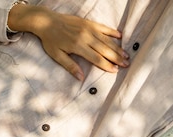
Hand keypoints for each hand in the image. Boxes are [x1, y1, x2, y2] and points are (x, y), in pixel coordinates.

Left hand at [8, 5, 128, 80]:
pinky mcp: (88, 22)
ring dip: (117, 47)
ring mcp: (88, 28)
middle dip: (116, 58)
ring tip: (126, 54)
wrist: (46, 21)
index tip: (115, 71)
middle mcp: (85, 37)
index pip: (96, 58)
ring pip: (106, 39)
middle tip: (126, 64)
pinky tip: (120, 37)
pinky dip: (112, 32)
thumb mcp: (57, 55)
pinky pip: (103, 27)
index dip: (106, 65)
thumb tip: (81, 78)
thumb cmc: (50, 40)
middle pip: (104, 49)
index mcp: (78, 46)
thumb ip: (70, 66)